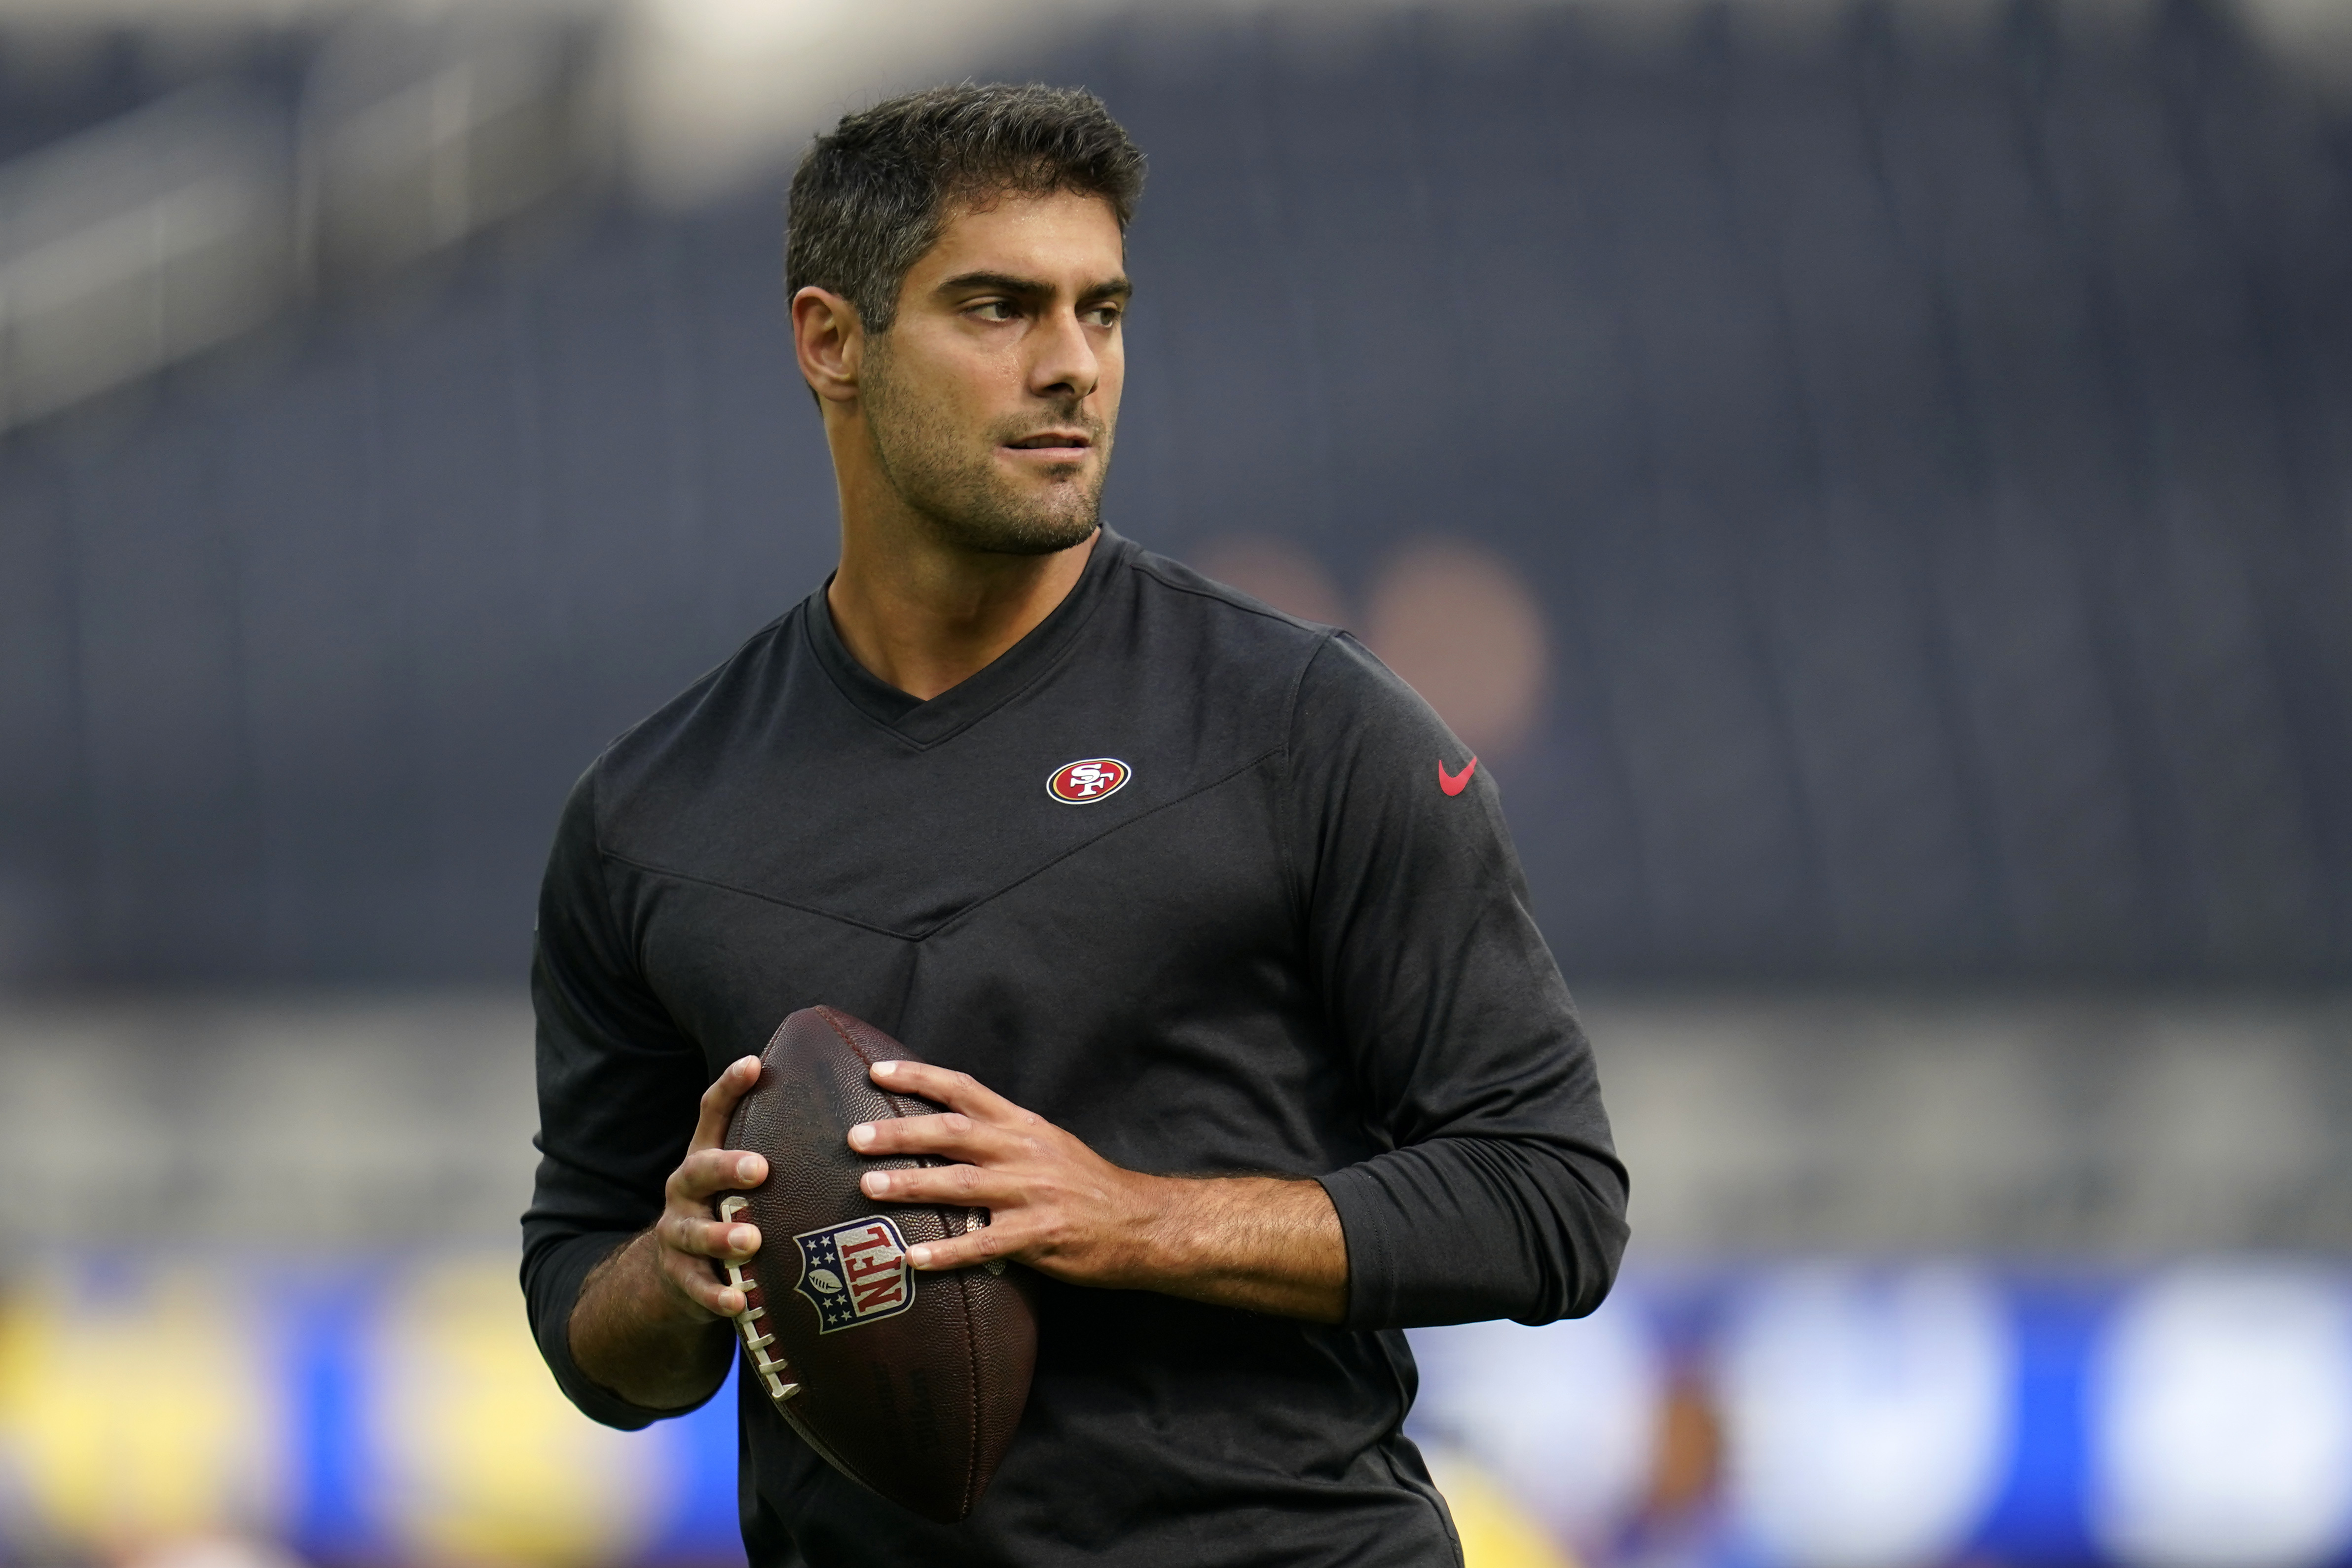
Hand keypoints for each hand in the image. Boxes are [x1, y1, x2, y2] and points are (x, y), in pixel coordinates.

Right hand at [569, 1054, 773, 1408]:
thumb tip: (857, 1116)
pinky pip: (697, 1287)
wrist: (679, 1272)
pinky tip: (738, 1302)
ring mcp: (678, 1232)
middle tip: (759, 1168)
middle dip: (727, 1167)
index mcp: (706, 1155)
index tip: (754, 1063)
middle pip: (700, 1170)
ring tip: (750, 1240)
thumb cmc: (733, 1209)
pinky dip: (716, 1296)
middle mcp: (686, 1188)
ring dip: (722, 1237)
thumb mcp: (743, 1178)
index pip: (712, 1113)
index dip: (729, 1087)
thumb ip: (780, 1150)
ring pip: (695, 1232)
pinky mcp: (680, 1277)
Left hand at [846, 1060, 1346, 1321]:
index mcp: (1024, 1126)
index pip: (964, 1089)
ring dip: (911, 1184)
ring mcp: (1032, 1194)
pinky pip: (983, 1245)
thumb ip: (1001, 1139)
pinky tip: (912, 1259)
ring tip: (867, 1186)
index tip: (875, 1071)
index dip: (919, 1077)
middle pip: (952, 1133)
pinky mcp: (1040, 1237)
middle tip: (853, 1135)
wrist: (1144, 1224)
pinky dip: (946, 1252)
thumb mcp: (1048, 1145)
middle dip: (899, 1132)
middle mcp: (1024, 1152)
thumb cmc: (1089, 1188)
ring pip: (961, 1184)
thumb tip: (943, 1135)